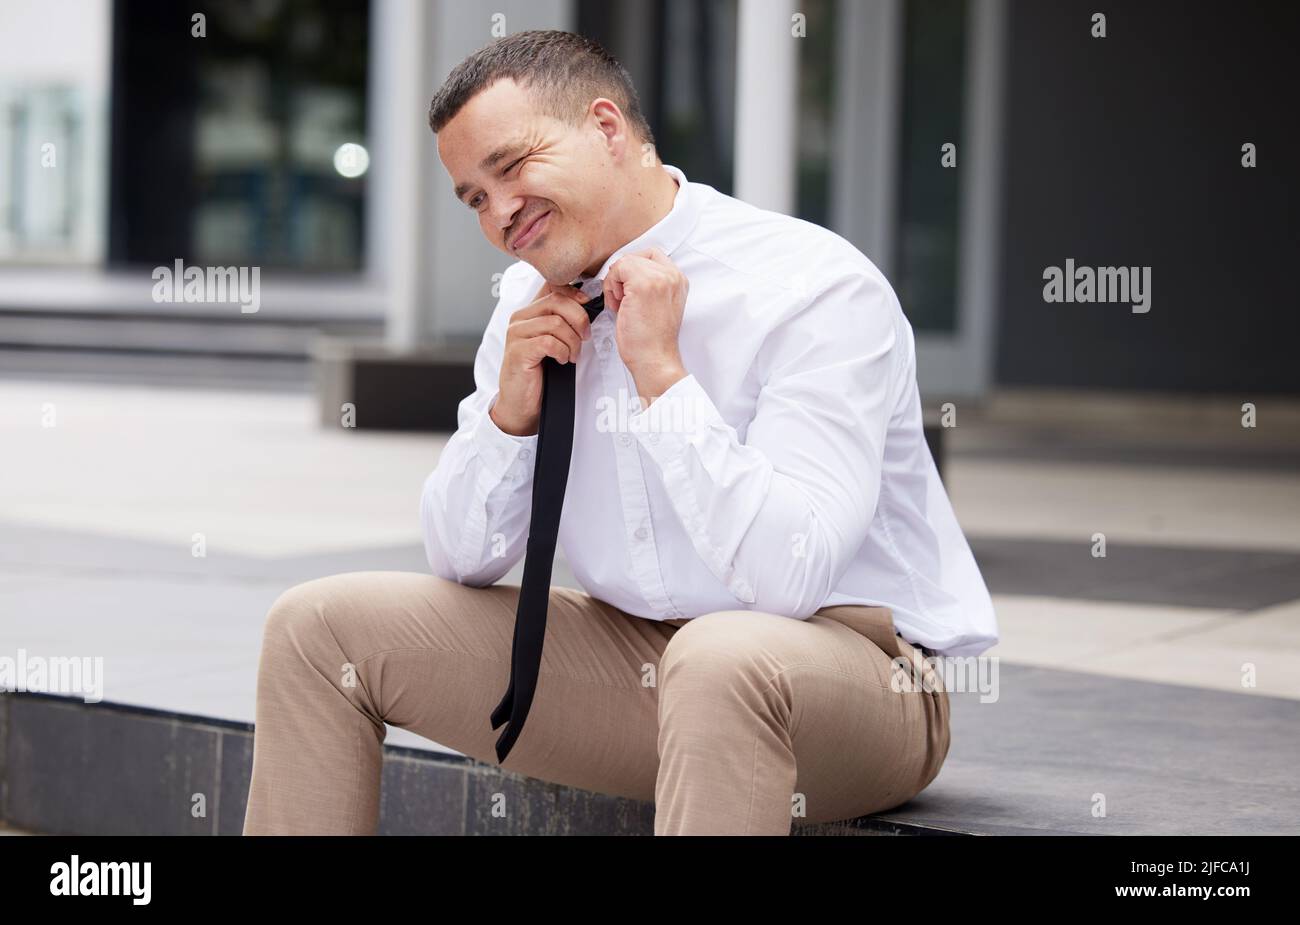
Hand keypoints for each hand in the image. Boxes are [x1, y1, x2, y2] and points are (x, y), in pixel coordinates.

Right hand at [491, 281, 593, 435]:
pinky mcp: (518, 351)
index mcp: (529, 312)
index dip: (575, 294)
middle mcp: (519, 319)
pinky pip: (549, 342)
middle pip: (557, 301)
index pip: (553, 287)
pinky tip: (562, 360)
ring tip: (572, 355)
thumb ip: (563, 320)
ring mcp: (516, 334)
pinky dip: (562, 351)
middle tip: (585, 337)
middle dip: (579, 318)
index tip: (588, 307)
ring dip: (572, 341)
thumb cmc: (540, 372)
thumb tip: (587, 302)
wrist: (522, 403)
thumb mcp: (554, 341)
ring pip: (556, 322)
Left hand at [603, 247, 688, 402]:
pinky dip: (611, 286)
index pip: (652, 255)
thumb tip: (624, 271)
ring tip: (620, 304)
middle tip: (622, 298)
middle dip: (624, 274)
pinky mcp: (643, 284)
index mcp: (679, 280)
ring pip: (626, 261)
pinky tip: (617, 305)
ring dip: (615, 281)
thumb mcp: (657, 304)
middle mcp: (673, 276)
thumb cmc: (651, 340)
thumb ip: (650, 283)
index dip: (634, 269)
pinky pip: (618, 268)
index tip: (628, 290)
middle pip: (638, 255)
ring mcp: (660, 278)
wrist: (654, 359)